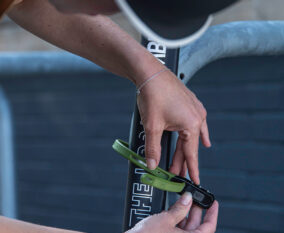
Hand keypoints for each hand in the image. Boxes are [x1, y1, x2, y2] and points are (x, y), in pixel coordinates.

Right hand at [126, 192, 218, 232]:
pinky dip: (177, 220)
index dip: (212, 214)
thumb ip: (179, 209)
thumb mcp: (165, 219)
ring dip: (185, 214)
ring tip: (183, 200)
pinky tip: (173, 210)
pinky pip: (177, 230)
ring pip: (187, 228)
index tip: (213, 203)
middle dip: (196, 211)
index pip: (209, 228)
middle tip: (195, 197)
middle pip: (197, 227)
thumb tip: (188, 198)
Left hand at [137, 68, 210, 183]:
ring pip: (191, 135)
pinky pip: (195, 124)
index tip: (195, 180)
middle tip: (178, 174)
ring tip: (183, 162)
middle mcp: (198, 116)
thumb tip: (151, 164)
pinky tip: (203, 140)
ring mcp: (195, 109)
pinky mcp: (190, 103)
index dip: (191, 169)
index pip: (191, 153)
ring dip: (185, 149)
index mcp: (192, 124)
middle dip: (183, 160)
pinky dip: (195, 134)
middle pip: (190, 145)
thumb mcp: (152, 126)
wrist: (150, 72)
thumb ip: (152, 148)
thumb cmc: (153, 96)